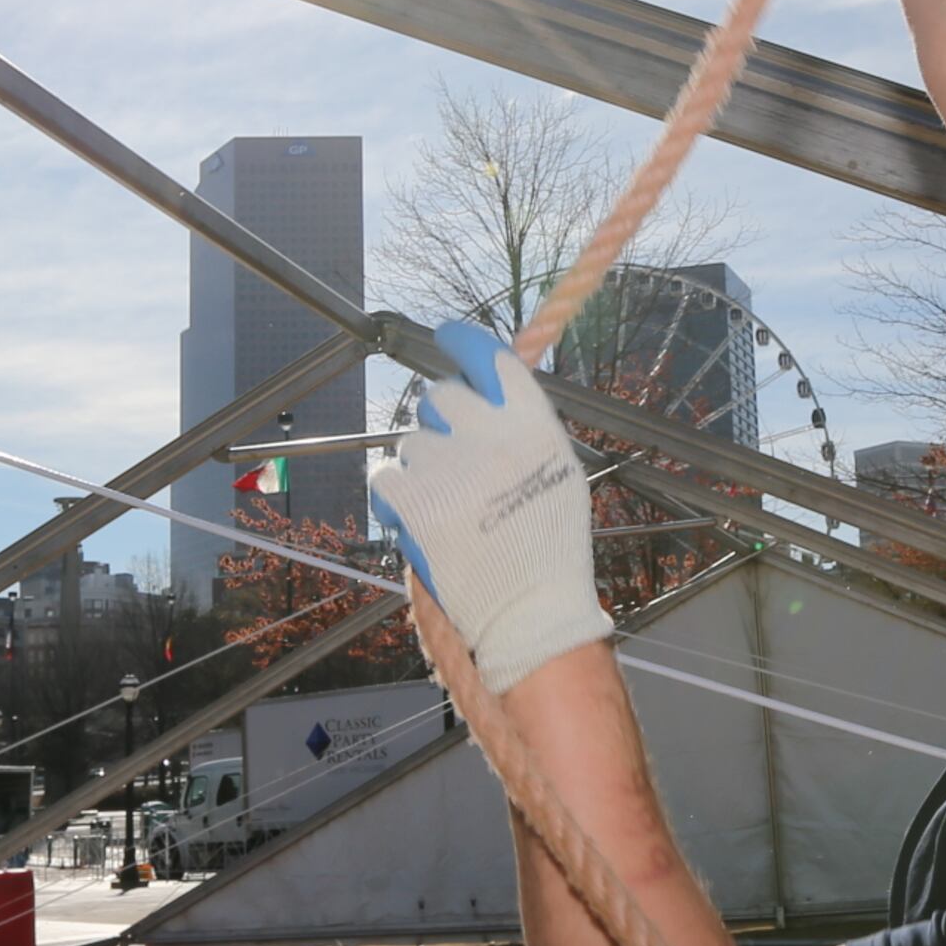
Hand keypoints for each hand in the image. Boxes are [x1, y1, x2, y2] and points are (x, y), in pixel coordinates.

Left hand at [365, 320, 611, 692]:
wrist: (529, 610)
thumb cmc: (549, 548)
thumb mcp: (558, 472)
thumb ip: (524, 427)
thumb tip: (487, 393)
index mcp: (532, 425)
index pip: (489, 357)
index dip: (462, 341)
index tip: (446, 335)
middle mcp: (490, 437)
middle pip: (442, 398)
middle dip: (443, 422)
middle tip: (458, 462)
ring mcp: (448, 468)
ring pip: (412, 442)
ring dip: (424, 467)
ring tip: (451, 507)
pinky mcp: (414, 501)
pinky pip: (387, 477)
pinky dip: (396, 496)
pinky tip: (418, 518)